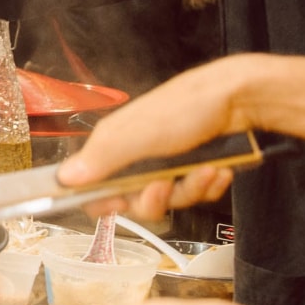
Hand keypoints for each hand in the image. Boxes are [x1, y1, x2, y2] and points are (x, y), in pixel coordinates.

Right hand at [55, 57, 254, 222]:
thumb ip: (102, 157)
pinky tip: (217, 168)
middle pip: (134, 202)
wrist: (241, 99)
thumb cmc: (186, 106)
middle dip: (153, 199)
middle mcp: (139, 157)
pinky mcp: (195, 170)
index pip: (92, 184)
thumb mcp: (138, 133)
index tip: (115, 204)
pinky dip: (208, 185)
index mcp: (115, 144)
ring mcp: (168, 164)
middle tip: (164, 185)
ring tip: (203, 169)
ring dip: (189, 189)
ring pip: (170, 201)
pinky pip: (196, 195)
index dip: (101, 200)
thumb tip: (64, 177)